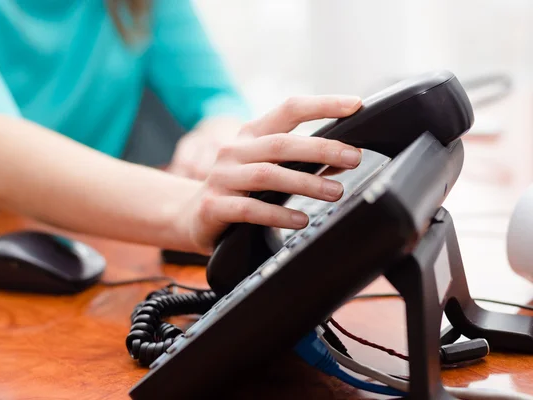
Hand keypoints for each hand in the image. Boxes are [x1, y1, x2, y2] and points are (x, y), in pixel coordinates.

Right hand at [178, 95, 363, 253]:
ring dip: (305, 183)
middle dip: (321, 149)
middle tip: (353, 157)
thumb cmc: (239, 190)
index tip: (355, 105)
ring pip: (267, 175)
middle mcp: (234, 151)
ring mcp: (221, 178)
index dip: (322, 104)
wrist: (192, 217)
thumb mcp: (267, 169)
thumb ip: (299, 163)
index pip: (289, 109)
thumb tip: (343, 160)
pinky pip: (249, 210)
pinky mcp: (214, 206)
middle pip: (282, 144)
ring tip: (335, 192)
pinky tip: (301, 220)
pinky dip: (278, 215)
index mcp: (251, 135)